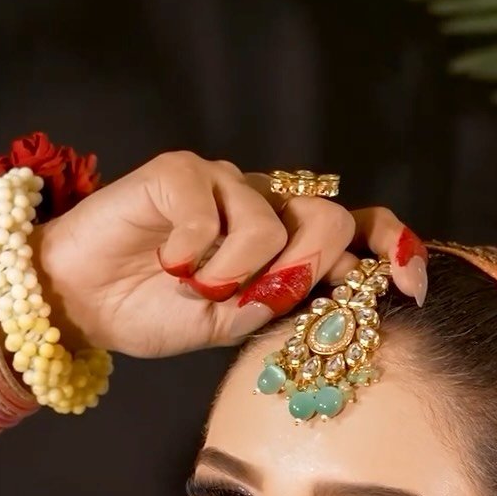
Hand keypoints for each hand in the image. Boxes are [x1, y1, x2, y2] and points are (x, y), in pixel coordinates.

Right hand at [33, 151, 427, 357]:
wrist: (85, 304)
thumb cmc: (157, 312)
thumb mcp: (234, 323)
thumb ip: (287, 302)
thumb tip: (347, 291)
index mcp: (286, 242)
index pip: (359, 228)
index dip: (395, 249)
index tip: (411, 288)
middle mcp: (264, 204)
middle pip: (330, 219)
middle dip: (302, 272)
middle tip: (253, 298)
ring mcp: (224, 183)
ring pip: (272, 223)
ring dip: (232, 275)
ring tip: (190, 286)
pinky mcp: (181, 172)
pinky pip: (213, 211)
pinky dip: (192, 253)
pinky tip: (166, 261)